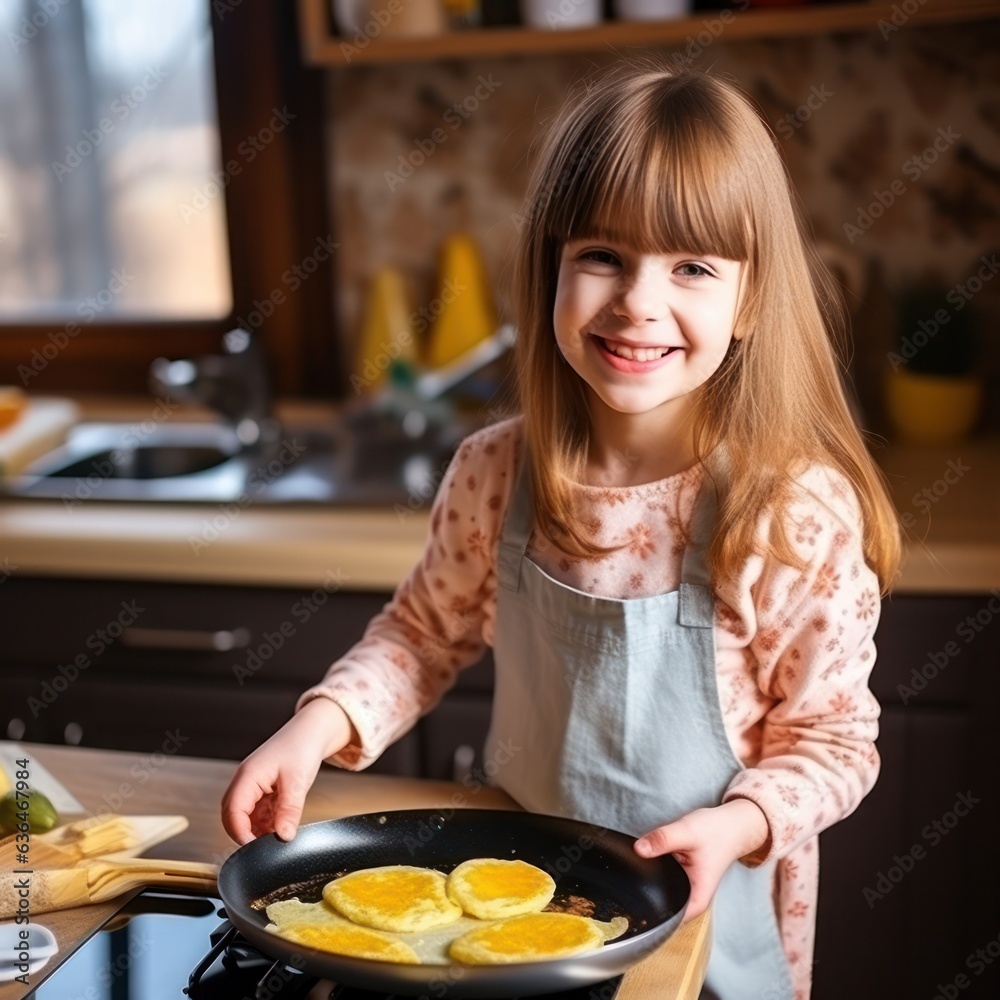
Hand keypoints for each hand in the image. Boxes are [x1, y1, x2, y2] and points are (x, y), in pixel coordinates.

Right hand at [221, 697, 355, 845]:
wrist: (311, 731)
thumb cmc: (301, 746)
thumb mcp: (297, 781)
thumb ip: (289, 811)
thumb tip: (283, 837)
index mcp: (247, 776)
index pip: (232, 812)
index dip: (240, 834)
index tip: (255, 849)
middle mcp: (245, 782)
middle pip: (233, 816)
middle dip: (246, 834)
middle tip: (266, 847)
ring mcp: (252, 786)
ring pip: (245, 816)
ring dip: (257, 829)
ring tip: (277, 834)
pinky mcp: (262, 790)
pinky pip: (257, 812)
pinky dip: (266, 822)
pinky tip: (280, 824)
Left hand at [633, 799, 770, 919]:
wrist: (731, 824)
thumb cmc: (716, 832)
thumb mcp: (687, 832)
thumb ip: (662, 840)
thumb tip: (638, 849)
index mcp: (696, 900)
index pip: (667, 922)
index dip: (648, 917)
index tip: (631, 908)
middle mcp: (690, 899)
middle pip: (660, 908)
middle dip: (643, 898)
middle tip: (626, 886)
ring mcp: (684, 888)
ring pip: (658, 893)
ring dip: (647, 883)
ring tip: (634, 872)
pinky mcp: (679, 877)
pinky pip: (661, 880)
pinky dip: (653, 873)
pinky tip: (645, 864)